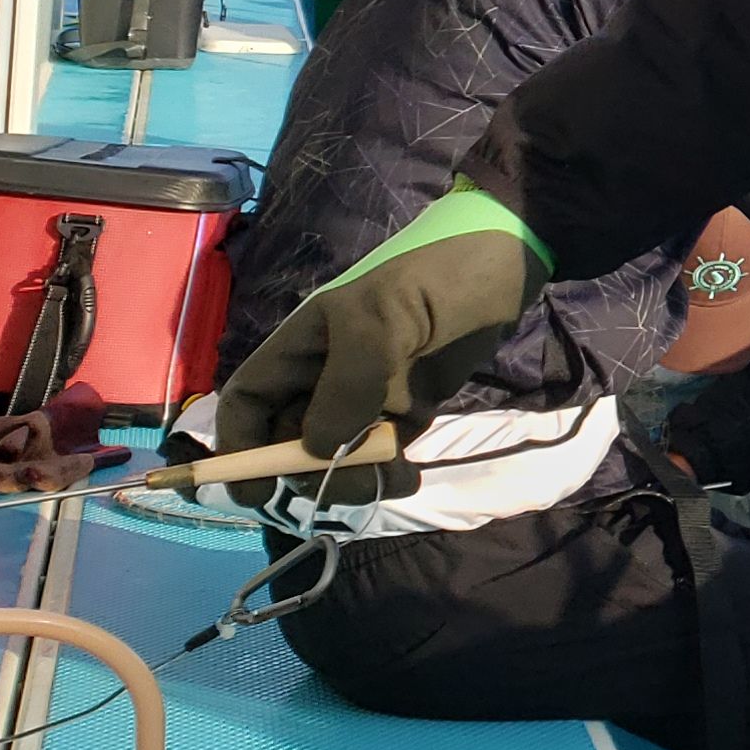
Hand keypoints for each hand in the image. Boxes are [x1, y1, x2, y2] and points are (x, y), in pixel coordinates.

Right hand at [214, 187, 551, 465]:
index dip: (239, 448)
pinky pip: (379, 456)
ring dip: (351, 479)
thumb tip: (319, 449)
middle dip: (304, 473)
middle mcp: (323, 375)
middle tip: (341, 486)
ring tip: (389, 477)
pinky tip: (408, 475)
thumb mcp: (384, 320)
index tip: (258, 490)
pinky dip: (385, 474)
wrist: (509, 260)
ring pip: (334, 457)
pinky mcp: (406, 409)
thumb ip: (348, 384)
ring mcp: (365, 396)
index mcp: (302, 346)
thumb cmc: (438, 275)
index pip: (247, 402)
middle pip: (286, 441)